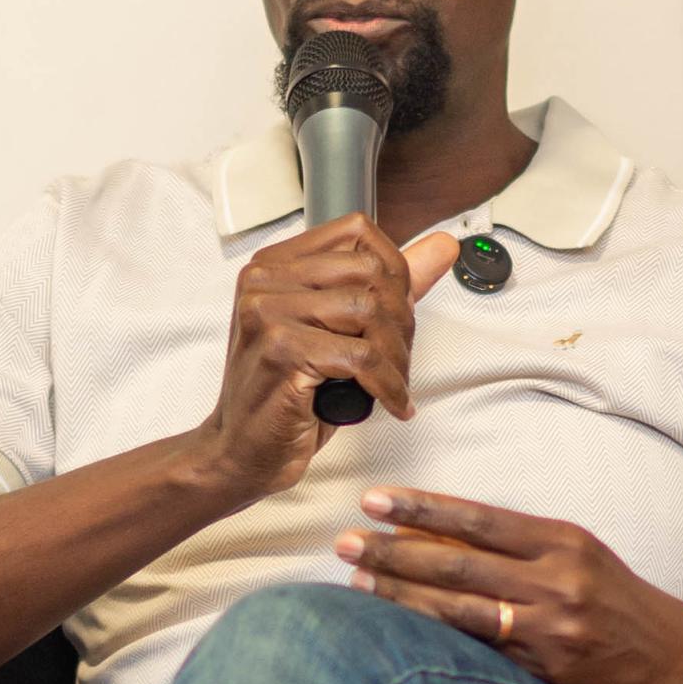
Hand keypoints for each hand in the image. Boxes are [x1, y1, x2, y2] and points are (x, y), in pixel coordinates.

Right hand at [192, 221, 459, 505]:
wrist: (240, 451)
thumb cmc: (284, 395)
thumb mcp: (338, 332)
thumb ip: (386, 287)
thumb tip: (442, 247)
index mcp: (273, 265)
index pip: (357, 232)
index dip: (395, 273)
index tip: (399, 315)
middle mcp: (264, 280)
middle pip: (369, 272)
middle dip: (400, 320)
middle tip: (398, 361)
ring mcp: (267, 313)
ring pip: (368, 312)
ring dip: (395, 357)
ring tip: (392, 384)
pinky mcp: (280, 350)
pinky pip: (360, 356)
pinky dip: (387, 385)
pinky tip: (388, 403)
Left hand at [337, 486, 682, 683]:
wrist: (675, 661)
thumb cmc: (615, 601)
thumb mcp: (578, 556)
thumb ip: (519, 546)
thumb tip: (439, 533)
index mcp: (562, 541)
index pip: (478, 519)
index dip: (422, 508)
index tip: (375, 500)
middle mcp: (556, 580)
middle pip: (458, 562)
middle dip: (394, 552)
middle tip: (346, 543)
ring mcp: (549, 629)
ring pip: (458, 610)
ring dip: (401, 597)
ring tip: (357, 584)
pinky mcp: (544, 671)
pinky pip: (477, 651)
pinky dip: (433, 638)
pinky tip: (395, 632)